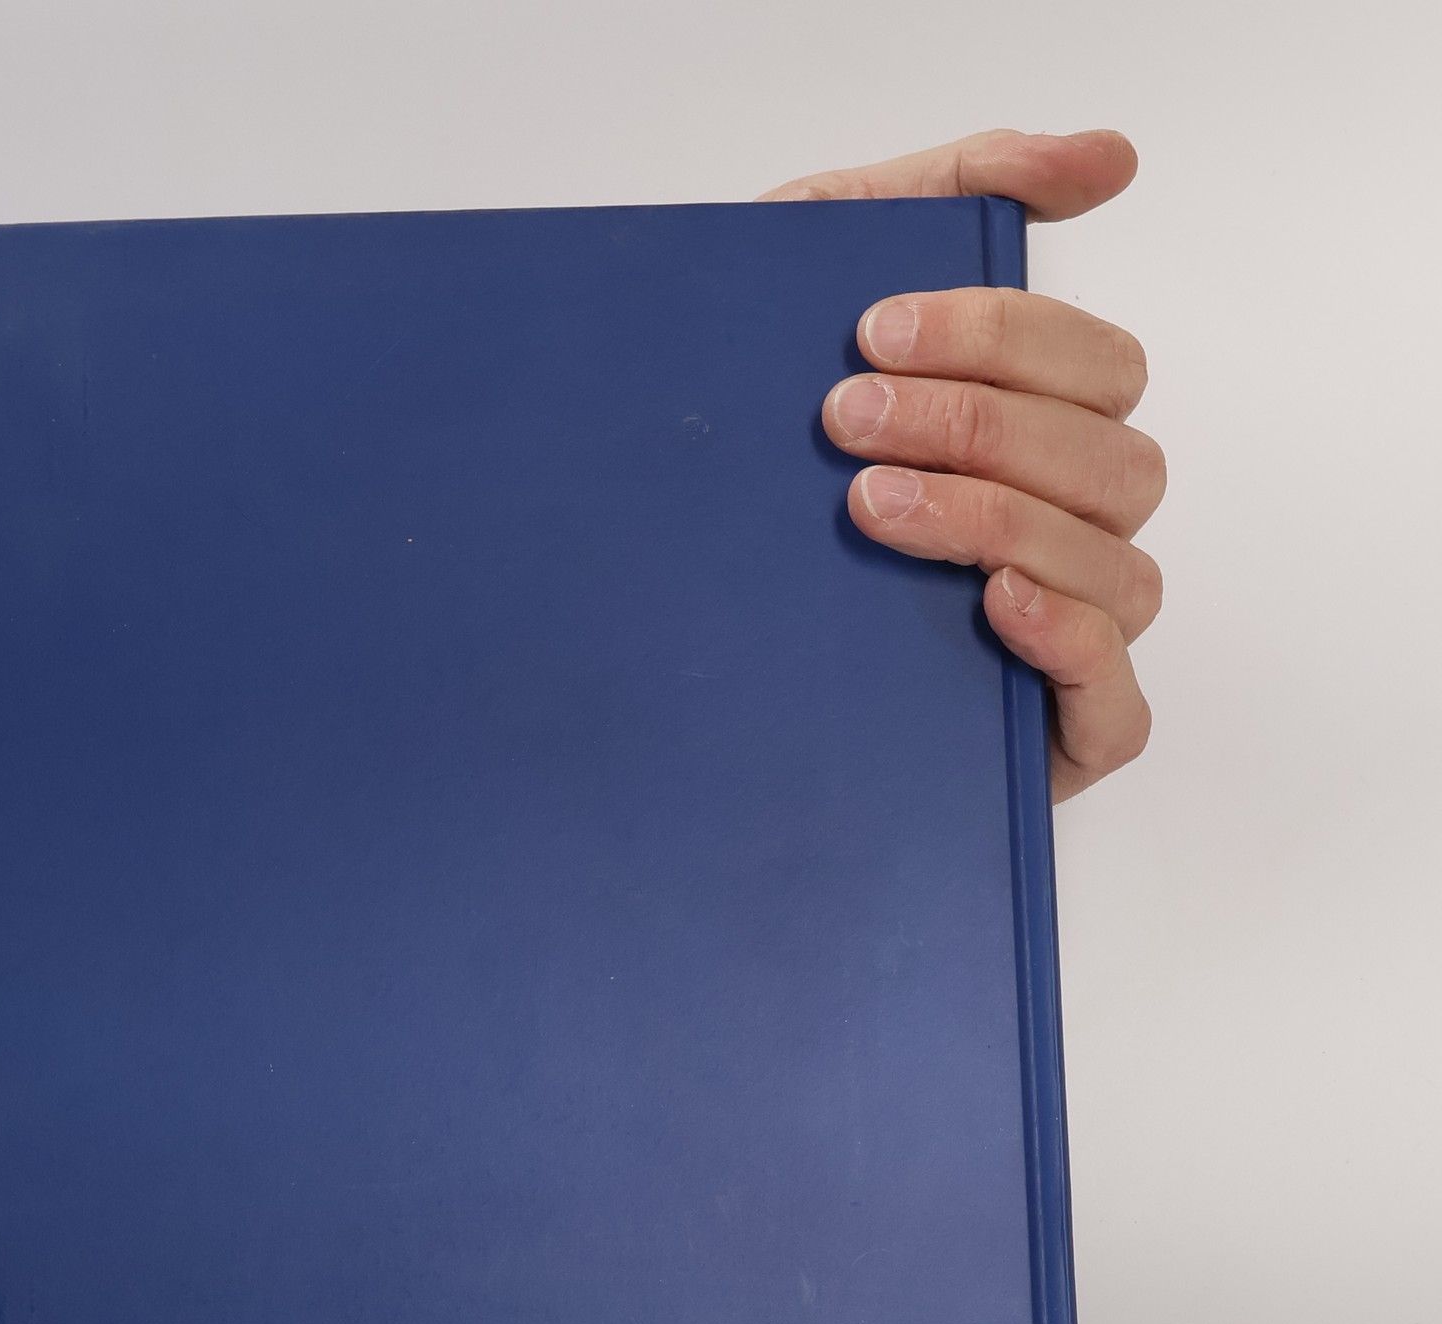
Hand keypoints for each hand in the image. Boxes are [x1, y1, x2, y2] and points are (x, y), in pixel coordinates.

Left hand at [763, 129, 1163, 800]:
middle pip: (1112, 461)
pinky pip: (1117, 706)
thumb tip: (1106, 157)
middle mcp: (1063, 527)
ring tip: (872, 509)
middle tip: (845, 422)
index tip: (869, 333)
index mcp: (1034, 429)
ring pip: (1119, 569)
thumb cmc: (748, 453)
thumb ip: (953, 191)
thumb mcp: (816, 278)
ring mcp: (1064, 632)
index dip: (1000, 339)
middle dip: (981, 429)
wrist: (633, 602)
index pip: (1092, 366)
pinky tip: (993, 604)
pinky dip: (1071, 644)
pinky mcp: (1049, 736)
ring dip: (1000, 523)